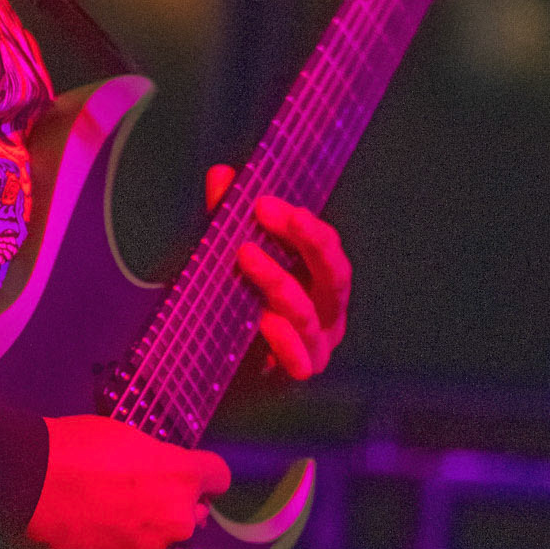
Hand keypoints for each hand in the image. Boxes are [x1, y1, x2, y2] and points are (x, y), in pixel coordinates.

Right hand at [25, 414, 229, 548]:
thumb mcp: (118, 436)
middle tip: (138, 502)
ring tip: (126, 541)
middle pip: (192, 519)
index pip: (217, 475)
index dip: (200, 475)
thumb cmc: (65, 449)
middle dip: (175, 510)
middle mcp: (174, 522)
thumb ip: (150, 460)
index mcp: (179, 476)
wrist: (15, 485)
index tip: (185, 474)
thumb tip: (154, 472)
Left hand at [205, 167, 351, 380]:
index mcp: (320, 279)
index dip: (302, 224)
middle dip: (307, 242)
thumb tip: (221, 175)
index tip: (265, 203)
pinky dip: (284, 343)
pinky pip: (299, 361)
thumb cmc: (237, 304)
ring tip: (247, 257)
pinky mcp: (294, 374)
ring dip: (279, 282)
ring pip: (310, 315)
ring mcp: (316, 346)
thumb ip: (227, 218)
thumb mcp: (228, 256)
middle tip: (266, 213)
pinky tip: (264, 321)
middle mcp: (328, 312)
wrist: (215, 364)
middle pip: (334, 275)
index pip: (327, 246)